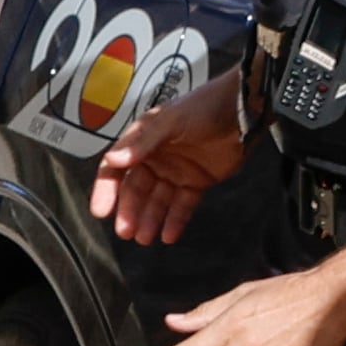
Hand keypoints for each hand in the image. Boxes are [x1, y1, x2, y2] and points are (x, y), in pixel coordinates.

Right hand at [88, 70, 250, 247]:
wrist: (244, 109)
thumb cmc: (204, 107)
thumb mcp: (170, 121)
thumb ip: (142, 143)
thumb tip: (113, 160)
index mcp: (142, 142)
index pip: (115, 169)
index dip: (106, 190)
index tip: (101, 212)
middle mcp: (155, 158)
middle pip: (136, 190)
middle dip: (130, 212)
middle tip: (126, 232)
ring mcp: (176, 171)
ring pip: (157, 201)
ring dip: (150, 220)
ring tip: (145, 238)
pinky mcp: (197, 182)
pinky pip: (183, 205)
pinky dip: (175, 220)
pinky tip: (169, 236)